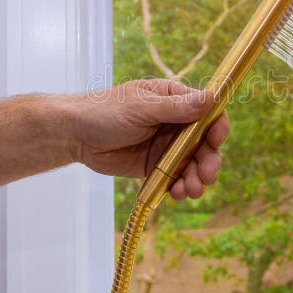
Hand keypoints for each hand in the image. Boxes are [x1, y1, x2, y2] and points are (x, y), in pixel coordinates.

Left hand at [68, 79, 228, 199]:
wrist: (75, 135)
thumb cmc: (105, 111)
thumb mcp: (141, 107)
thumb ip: (175, 107)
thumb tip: (210, 99)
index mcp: (174, 99)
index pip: (207, 111)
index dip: (217, 126)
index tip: (216, 140)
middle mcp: (175, 122)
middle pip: (205, 142)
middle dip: (208, 160)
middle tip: (206, 175)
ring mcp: (167, 145)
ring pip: (192, 163)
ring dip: (196, 178)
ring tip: (191, 191)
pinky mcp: (156, 166)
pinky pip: (176, 177)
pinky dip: (181, 187)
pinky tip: (178, 194)